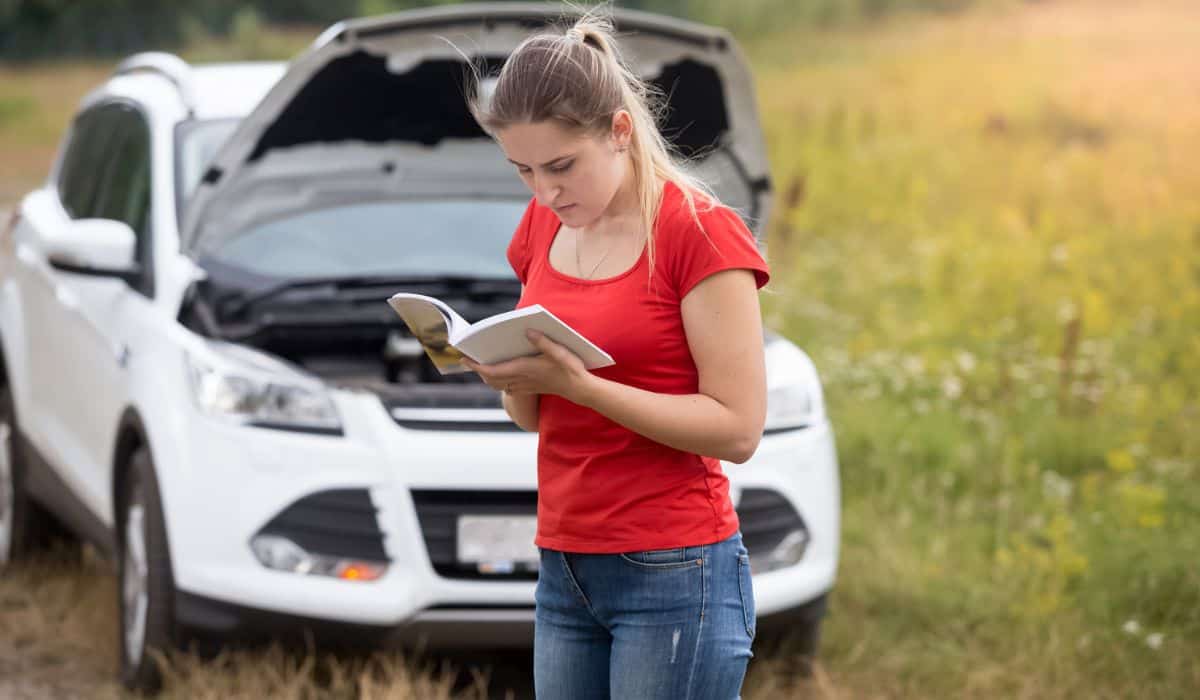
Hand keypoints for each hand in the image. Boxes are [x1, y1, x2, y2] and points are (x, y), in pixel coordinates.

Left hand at [462, 330, 595, 404]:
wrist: (580, 389)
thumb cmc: (571, 369)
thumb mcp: (560, 351)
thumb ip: (543, 342)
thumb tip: (527, 331)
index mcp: (524, 369)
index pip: (492, 370)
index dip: (476, 366)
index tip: (464, 358)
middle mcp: (521, 379)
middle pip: (491, 379)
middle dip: (478, 370)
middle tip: (468, 360)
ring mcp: (525, 386)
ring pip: (498, 385)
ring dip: (488, 376)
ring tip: (481, 366)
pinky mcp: (530, 388)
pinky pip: (507, 388)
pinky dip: (499, 381)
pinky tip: (501, 374)